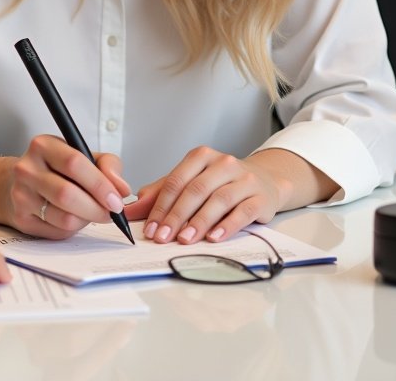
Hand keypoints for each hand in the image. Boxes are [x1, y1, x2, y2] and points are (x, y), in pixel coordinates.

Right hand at [5, 134, 130, 237]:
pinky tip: (72, 217)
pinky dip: (72, 228)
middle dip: (96, 208)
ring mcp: (21, 195)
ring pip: (64, 217)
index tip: (116, 199)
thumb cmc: (56, 168)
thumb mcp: (82, 154)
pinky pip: (57, 231)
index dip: (100, 184)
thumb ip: (107, 165)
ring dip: (86, 220)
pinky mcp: (21, 218)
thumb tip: (122, 189)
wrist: (16, 182)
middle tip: (110, 213)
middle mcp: (27, 168)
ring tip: (90, 212)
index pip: (74, 163)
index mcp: (43, 145)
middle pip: (67, 194)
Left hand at [127, 146, 288, 243]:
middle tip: (163, 237)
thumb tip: (131, 208)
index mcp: (201, 156)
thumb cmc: (221, 182)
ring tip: (185, 239)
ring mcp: (244, 179)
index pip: (176, 181)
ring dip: (199, 222)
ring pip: (218, 200)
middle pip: (195, 190)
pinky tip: (214, 238)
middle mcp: (223, 163)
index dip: (160, 206)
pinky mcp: (260, 197)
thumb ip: (161, 193)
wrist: (264, 180)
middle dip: (176, 216)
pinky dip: (227, 226)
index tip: (150, 228)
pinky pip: (242, 212)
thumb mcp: (191, 181)